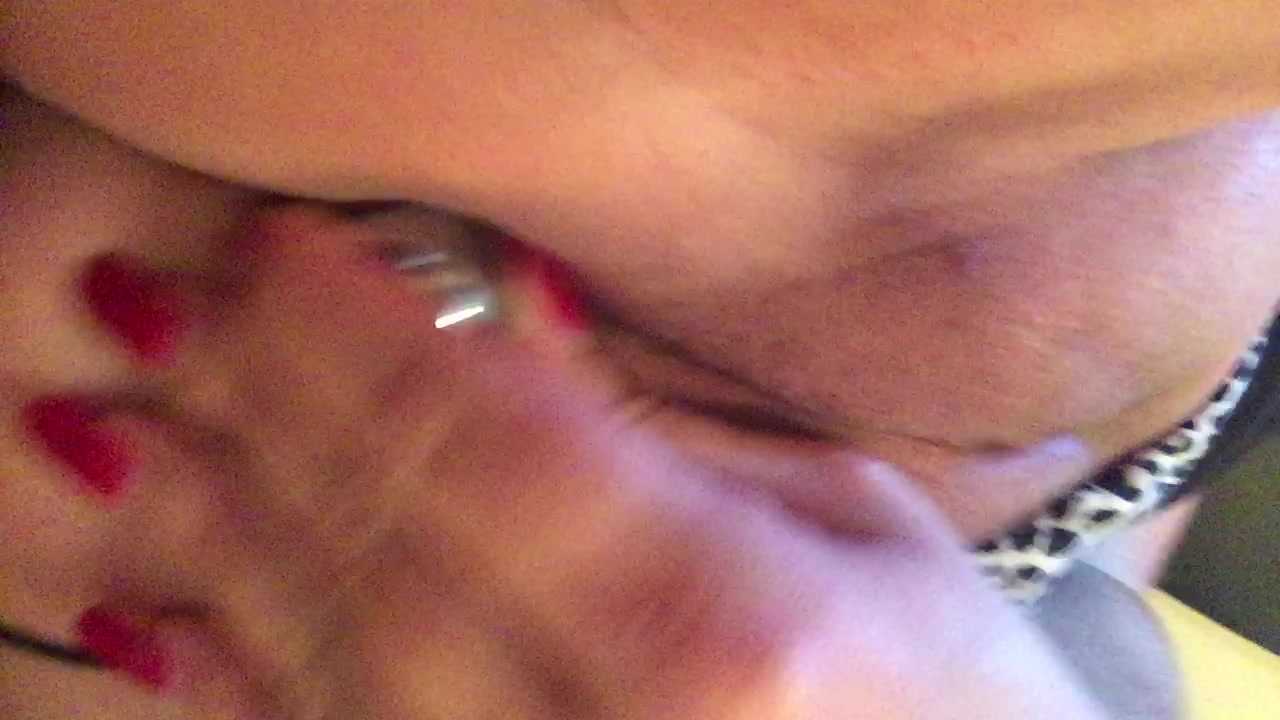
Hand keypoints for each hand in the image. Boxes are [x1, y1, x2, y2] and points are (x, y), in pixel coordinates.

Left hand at [43, 205, 1104, 719]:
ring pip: (336, 659)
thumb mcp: (864, 524)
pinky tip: (167, 609)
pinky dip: (243, 678)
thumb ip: (685, 428)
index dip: (363, 332)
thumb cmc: (951, 690)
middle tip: (181, 300)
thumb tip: (522, 309)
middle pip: (388, 542)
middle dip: (270, 406)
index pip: (494, 443)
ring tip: (140, 422)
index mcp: (736, 628)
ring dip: (225, 527)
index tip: (282, 246)